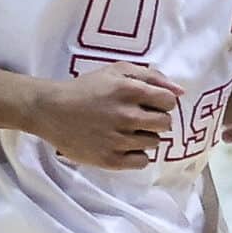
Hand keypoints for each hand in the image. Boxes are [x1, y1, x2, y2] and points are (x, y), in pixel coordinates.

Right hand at [38, 62, 182, 169]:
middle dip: (156, 120)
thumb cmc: (86, 88)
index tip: (149, 104)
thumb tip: (181, 93)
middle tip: (138, 117)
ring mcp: (118, 140)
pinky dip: (137, 154)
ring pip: (154, 143)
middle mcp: (126, 115)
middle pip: (165, 124)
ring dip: (145, 136)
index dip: (162, 103)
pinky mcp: (110, 160)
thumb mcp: (116, 71)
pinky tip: (123, 145)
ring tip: (125, 130)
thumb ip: (152, 77)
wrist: (51, 110)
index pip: (169, 102)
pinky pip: (142, 162)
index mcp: (129, 90)